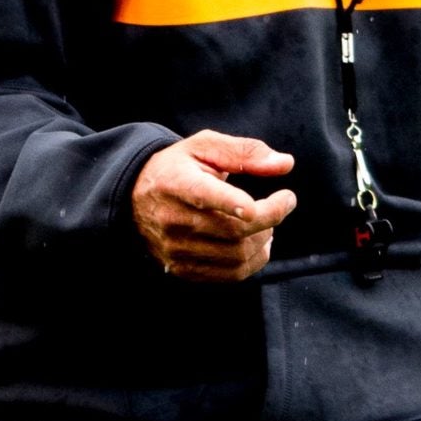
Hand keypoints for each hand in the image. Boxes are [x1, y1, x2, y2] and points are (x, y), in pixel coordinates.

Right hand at [131, 130, 297, 281]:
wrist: (135, 197)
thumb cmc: (177, 168)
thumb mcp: (204, 146)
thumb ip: (245, 152)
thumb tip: (285, 164)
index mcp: (177, 182)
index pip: (205, 195)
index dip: (235, 203)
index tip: (269, 202)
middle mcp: (172, 219)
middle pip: (233, 230)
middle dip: (270, 218)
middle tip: (282, 203)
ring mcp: (176, 248)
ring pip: (236, 255)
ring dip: (264, 240)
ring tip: (268, 223)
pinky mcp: (182, 268)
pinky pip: (229, 274)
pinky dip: (253, 261)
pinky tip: (257, 243)